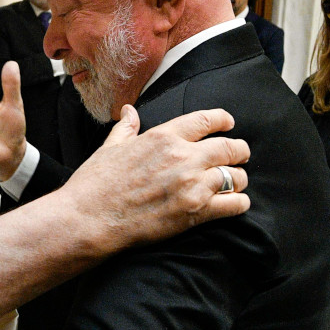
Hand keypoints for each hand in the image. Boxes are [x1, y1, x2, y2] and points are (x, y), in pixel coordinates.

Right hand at [63, 105, 250, 247]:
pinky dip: (238, 203)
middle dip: (239, 150)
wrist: (89, 218)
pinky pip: (235, 204)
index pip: (207, 120)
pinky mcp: (196, 211)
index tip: (228, 124)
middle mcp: (182, 157)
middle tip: (239, 155)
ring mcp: (192, 184)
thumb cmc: (95, 184)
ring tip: (234, 183)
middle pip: (230, 147)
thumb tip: (128, 111)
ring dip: (238, 179)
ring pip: (236, 176)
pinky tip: (233, 203)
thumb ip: (126, 129)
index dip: (223, 120)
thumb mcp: (109, 148)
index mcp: (162, 137)